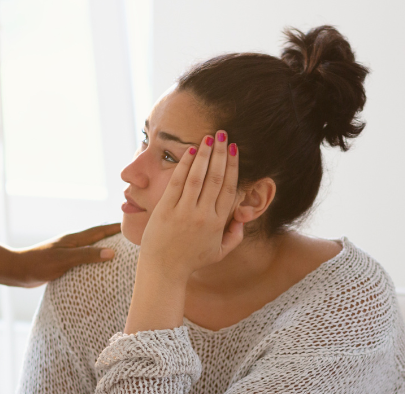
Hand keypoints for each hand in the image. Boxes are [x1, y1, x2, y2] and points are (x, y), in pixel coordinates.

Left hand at [0, 223, 120, 287]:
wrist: (16, 271)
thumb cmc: (39, 264)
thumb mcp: (64, 260)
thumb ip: (87, 255)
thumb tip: (111, 252)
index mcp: (74, 239)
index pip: (100, 230)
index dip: (116, 227)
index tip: (132, 224)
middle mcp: (72, 243)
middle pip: (97, 236)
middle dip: (113, 235)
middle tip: (130, 237)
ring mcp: (67, 252)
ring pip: (91, 248)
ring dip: (104, 247)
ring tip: (119, 251)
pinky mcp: (62, 263)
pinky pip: (84, 259)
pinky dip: (94, 259)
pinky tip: (97, 267)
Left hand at [123, 131, 241, 333]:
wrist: (163, 270)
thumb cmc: (191, 260)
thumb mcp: (219, 252)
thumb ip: (235, 235)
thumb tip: (241, 216)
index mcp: (218, 223)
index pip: (229, 188)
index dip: (233, 166)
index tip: (234, 149)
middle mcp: (203, 215)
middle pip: (215, 178)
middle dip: (220, 153)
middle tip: (223, 134)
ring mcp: (184, 212)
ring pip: (197, 177)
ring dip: (204, 155)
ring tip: (209, 138)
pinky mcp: (166, 210)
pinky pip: (177, 183)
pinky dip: (184, 165)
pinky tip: (189, 151)